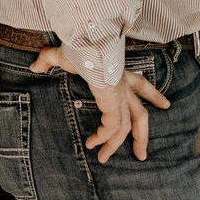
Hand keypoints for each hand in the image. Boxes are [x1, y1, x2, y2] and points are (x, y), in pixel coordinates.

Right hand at [28, 44, 168, 162]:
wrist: (86, 40)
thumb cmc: (78, 44)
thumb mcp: (62, 54)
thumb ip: (49, 60)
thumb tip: (34, 66)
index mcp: (118, 73)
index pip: (141, 84)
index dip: (153, 95)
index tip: (165, 104)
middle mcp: (123, 86)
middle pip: (140, 114)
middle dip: (142, 135)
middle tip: (141, 153)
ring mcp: (120, 95)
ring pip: (128, 127)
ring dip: (117, 145)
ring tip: (104, 159)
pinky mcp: (112, 102)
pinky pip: (112, 127)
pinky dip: (103, 138)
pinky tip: (92, 143)